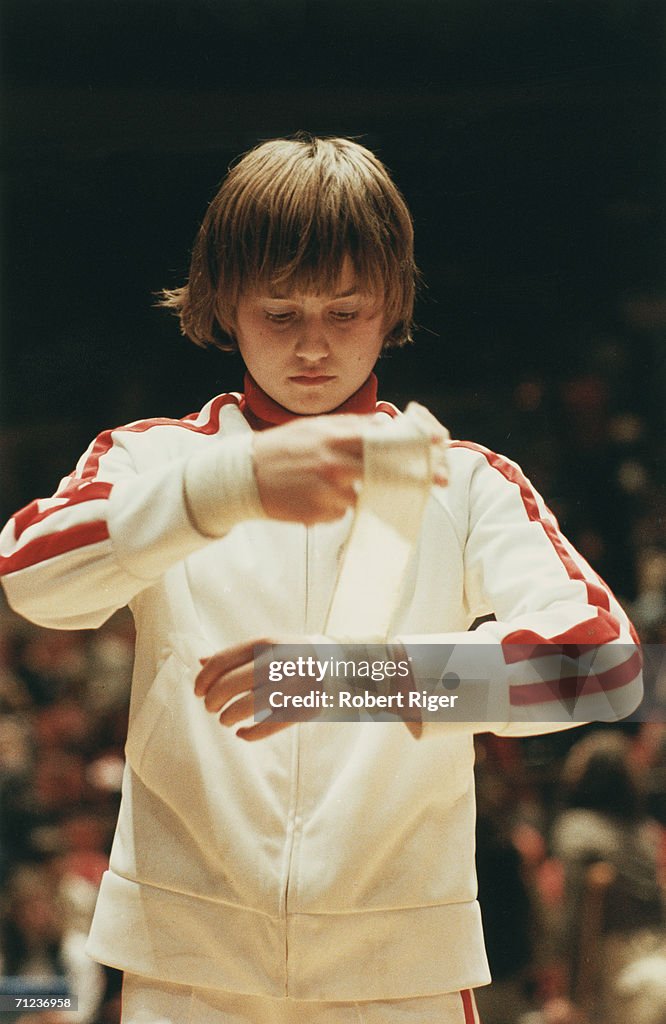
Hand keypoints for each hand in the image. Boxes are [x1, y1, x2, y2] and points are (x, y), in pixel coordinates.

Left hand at [194, 637, 422, 739]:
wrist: (352, 664)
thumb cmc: (303, 655)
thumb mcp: (273, 646)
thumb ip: (239, 654)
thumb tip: (200, 661)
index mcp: (267, 644)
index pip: (222, 661)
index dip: (203, 680)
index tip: (197, 691)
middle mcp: (278, 662)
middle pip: (229, 685)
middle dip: (212, 701)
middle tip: (211, 708)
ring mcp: (292, 685)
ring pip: (245, 707)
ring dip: (228, 717)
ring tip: (226, 720)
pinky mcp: (304, 708)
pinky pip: (268, 726)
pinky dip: (249, 734)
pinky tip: (242, 734)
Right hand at [252, 410, 447, 524]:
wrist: (243, 476)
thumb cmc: (283, 448)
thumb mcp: (317, 426)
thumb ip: (353, 426)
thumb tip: (386, 425)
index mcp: (338, 436)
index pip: (389, 443)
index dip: (419, 451)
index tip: (441, 459)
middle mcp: (337, 463)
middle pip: (388, 474)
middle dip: (414, 480)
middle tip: (437, 485)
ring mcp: (329, 491)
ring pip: (366, 496)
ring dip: (361, 493)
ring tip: (329, 485)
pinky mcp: (321, 514)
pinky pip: (343, 512)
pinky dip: (336, 506)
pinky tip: (312, 496)